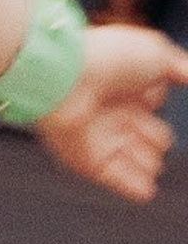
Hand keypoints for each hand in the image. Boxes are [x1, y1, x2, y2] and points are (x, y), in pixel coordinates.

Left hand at [36, 23, 187, 201]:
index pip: (154, 120)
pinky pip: (117, 181)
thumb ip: (178, 68)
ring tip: (148, 157)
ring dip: (148, 164)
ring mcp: (101, 140)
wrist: (66, 73)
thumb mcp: (154, 53)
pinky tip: (146, 189)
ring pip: (139, 165)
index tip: (149, 101)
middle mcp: (114, 119)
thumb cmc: (108, 58)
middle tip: (147, 130)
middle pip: (149, 144)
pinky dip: (134, 187)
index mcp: (126, 96)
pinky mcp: (89, 159)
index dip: (157, 117)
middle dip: (156, 142)